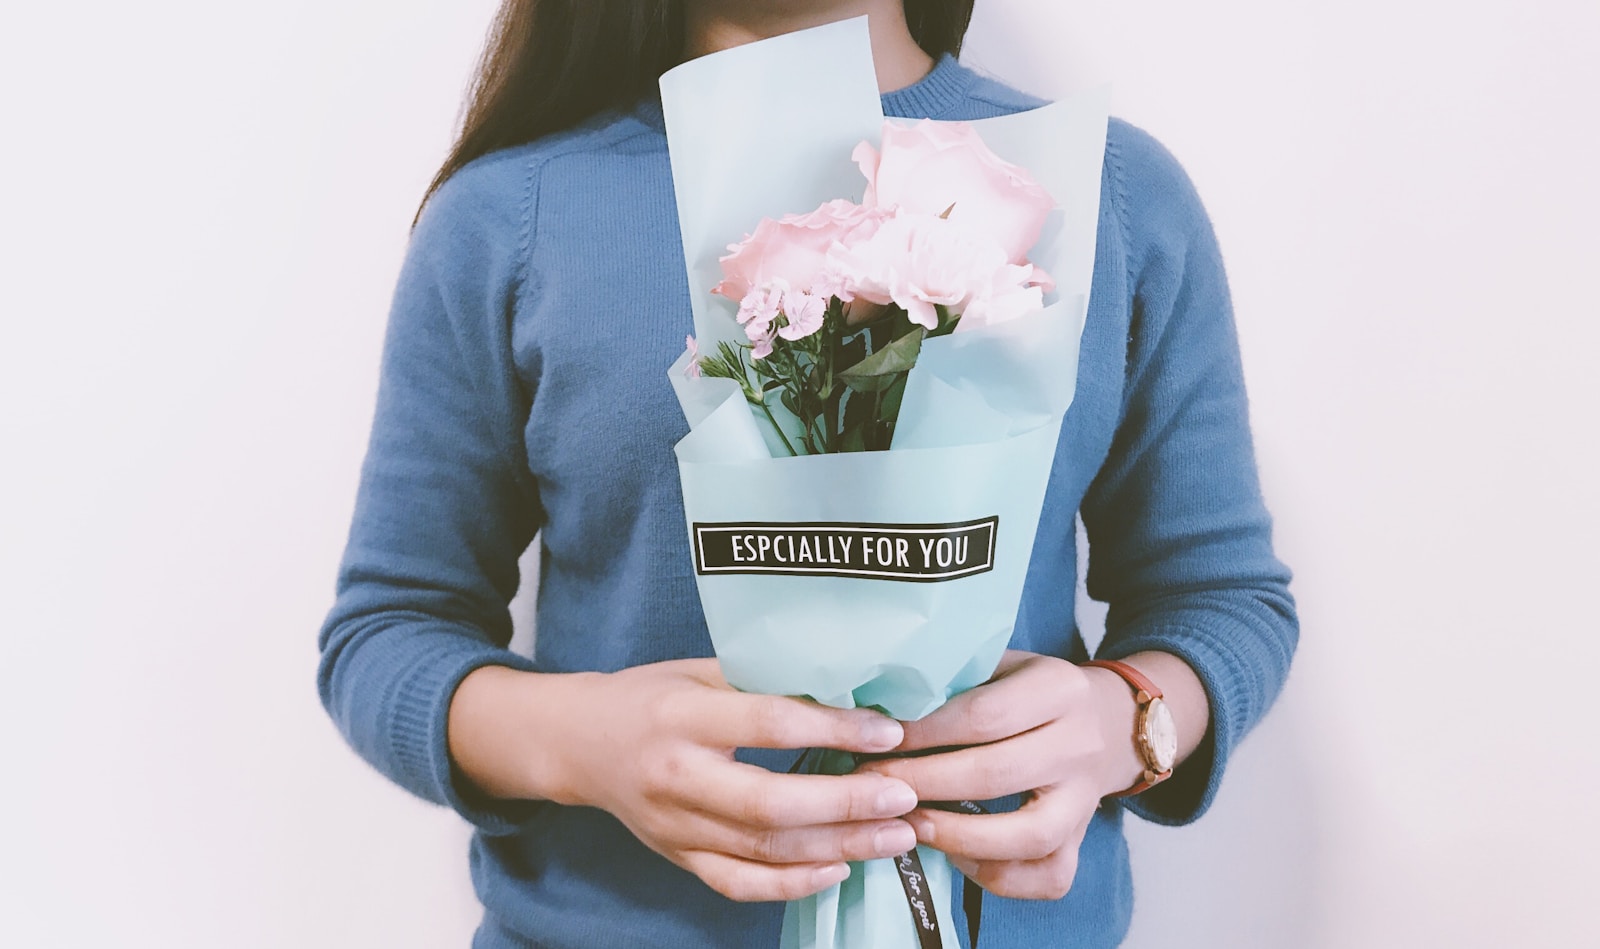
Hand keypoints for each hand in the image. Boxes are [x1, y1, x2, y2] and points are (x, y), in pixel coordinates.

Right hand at [449, 660, 921, 902]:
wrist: (578, 744)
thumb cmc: (651, 695)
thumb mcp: (699, 668)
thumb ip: (763, 678)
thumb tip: (851, 683)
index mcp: (682, 714)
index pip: (767, 723)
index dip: (832, 729)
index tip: (888, 731)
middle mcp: (677, 775)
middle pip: (769, 803)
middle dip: (845, 804)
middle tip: (904, 796)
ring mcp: (675, 826)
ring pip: (763, 850)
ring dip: (838, 847)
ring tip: (896, 836)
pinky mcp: (679, 857)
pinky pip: (739, 884)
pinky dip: (792, 885)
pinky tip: (839, 870)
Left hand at [854, 650, 1146, 899]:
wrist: (1108, 722)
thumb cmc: (1030, 691)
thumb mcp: (1001, 665)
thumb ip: (955, 681)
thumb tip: (879, 712)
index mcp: (1058, 688)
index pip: (984, 715)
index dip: (925, 733)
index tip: (879, 741)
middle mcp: (1079, 745)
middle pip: (996, 774)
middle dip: (924, 784)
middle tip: (873, 786)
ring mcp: (1086, 799)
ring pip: (1030, 836)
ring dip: (958, 837)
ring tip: (909, 825)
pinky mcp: (1083, 841)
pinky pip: (1048, 876)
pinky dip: (999, 876)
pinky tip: (956, 856)